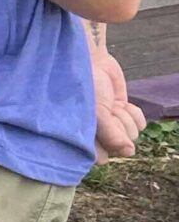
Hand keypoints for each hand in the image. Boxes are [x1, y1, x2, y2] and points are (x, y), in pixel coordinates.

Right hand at [94, 43, 147, 159]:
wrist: (92, 63)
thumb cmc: (84, 88)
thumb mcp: (95, 112)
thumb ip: (111, 135)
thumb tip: (129, 152)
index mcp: (81, 139)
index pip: (101, 158)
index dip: (104, 145)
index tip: (95, 128)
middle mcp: (97, 136)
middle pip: (120, 147)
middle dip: (116, 126)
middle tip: (103, 110)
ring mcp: (112, 126)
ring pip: (132, 135)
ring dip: (124, 117)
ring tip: (110, 104)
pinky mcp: (124, 115)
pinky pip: (140, 123)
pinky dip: (133, 112)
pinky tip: (120, 103)